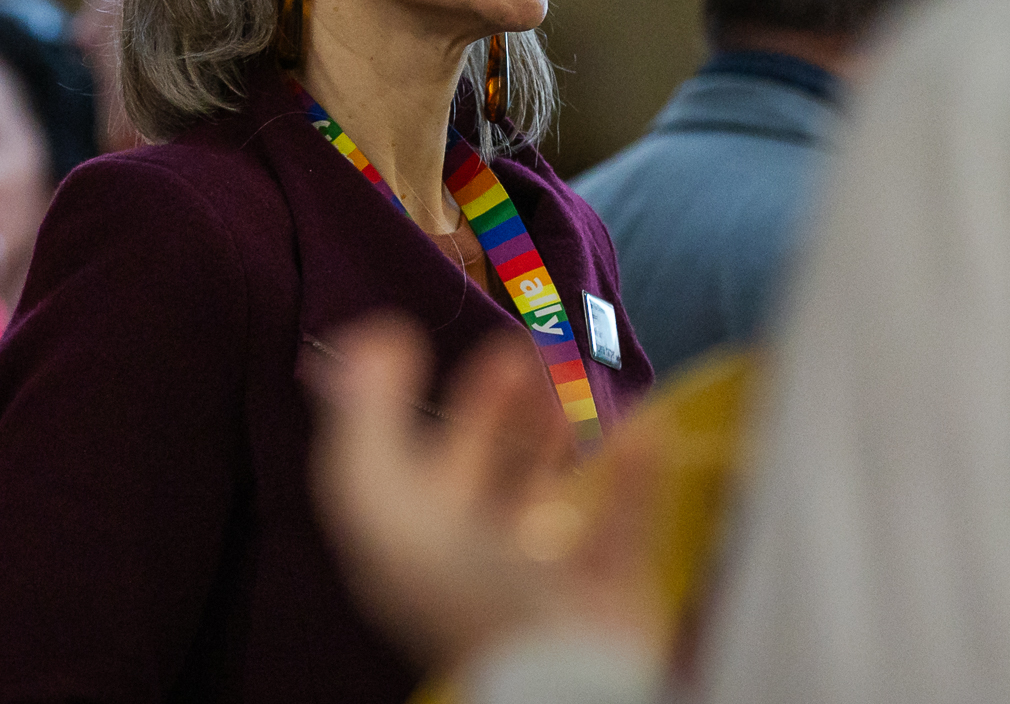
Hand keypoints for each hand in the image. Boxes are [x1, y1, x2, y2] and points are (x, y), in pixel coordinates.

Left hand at [309, 315, 667, 675]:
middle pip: (481, 472)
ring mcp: (545, 579)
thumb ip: (365, 420)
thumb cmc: (462, 589)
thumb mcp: (383, 502)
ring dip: (556, 431)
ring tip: (569, 380)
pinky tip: (644, 426)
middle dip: (498, 407)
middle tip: (520, 350)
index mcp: (413, 549)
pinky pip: (622, 521)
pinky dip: (634, 473)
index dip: (411, 403)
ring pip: (548, 490)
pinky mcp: (609, 591)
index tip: (435, 340)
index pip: (406, 466)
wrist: (557, 673)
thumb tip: (370, 339)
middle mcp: (474, 563)